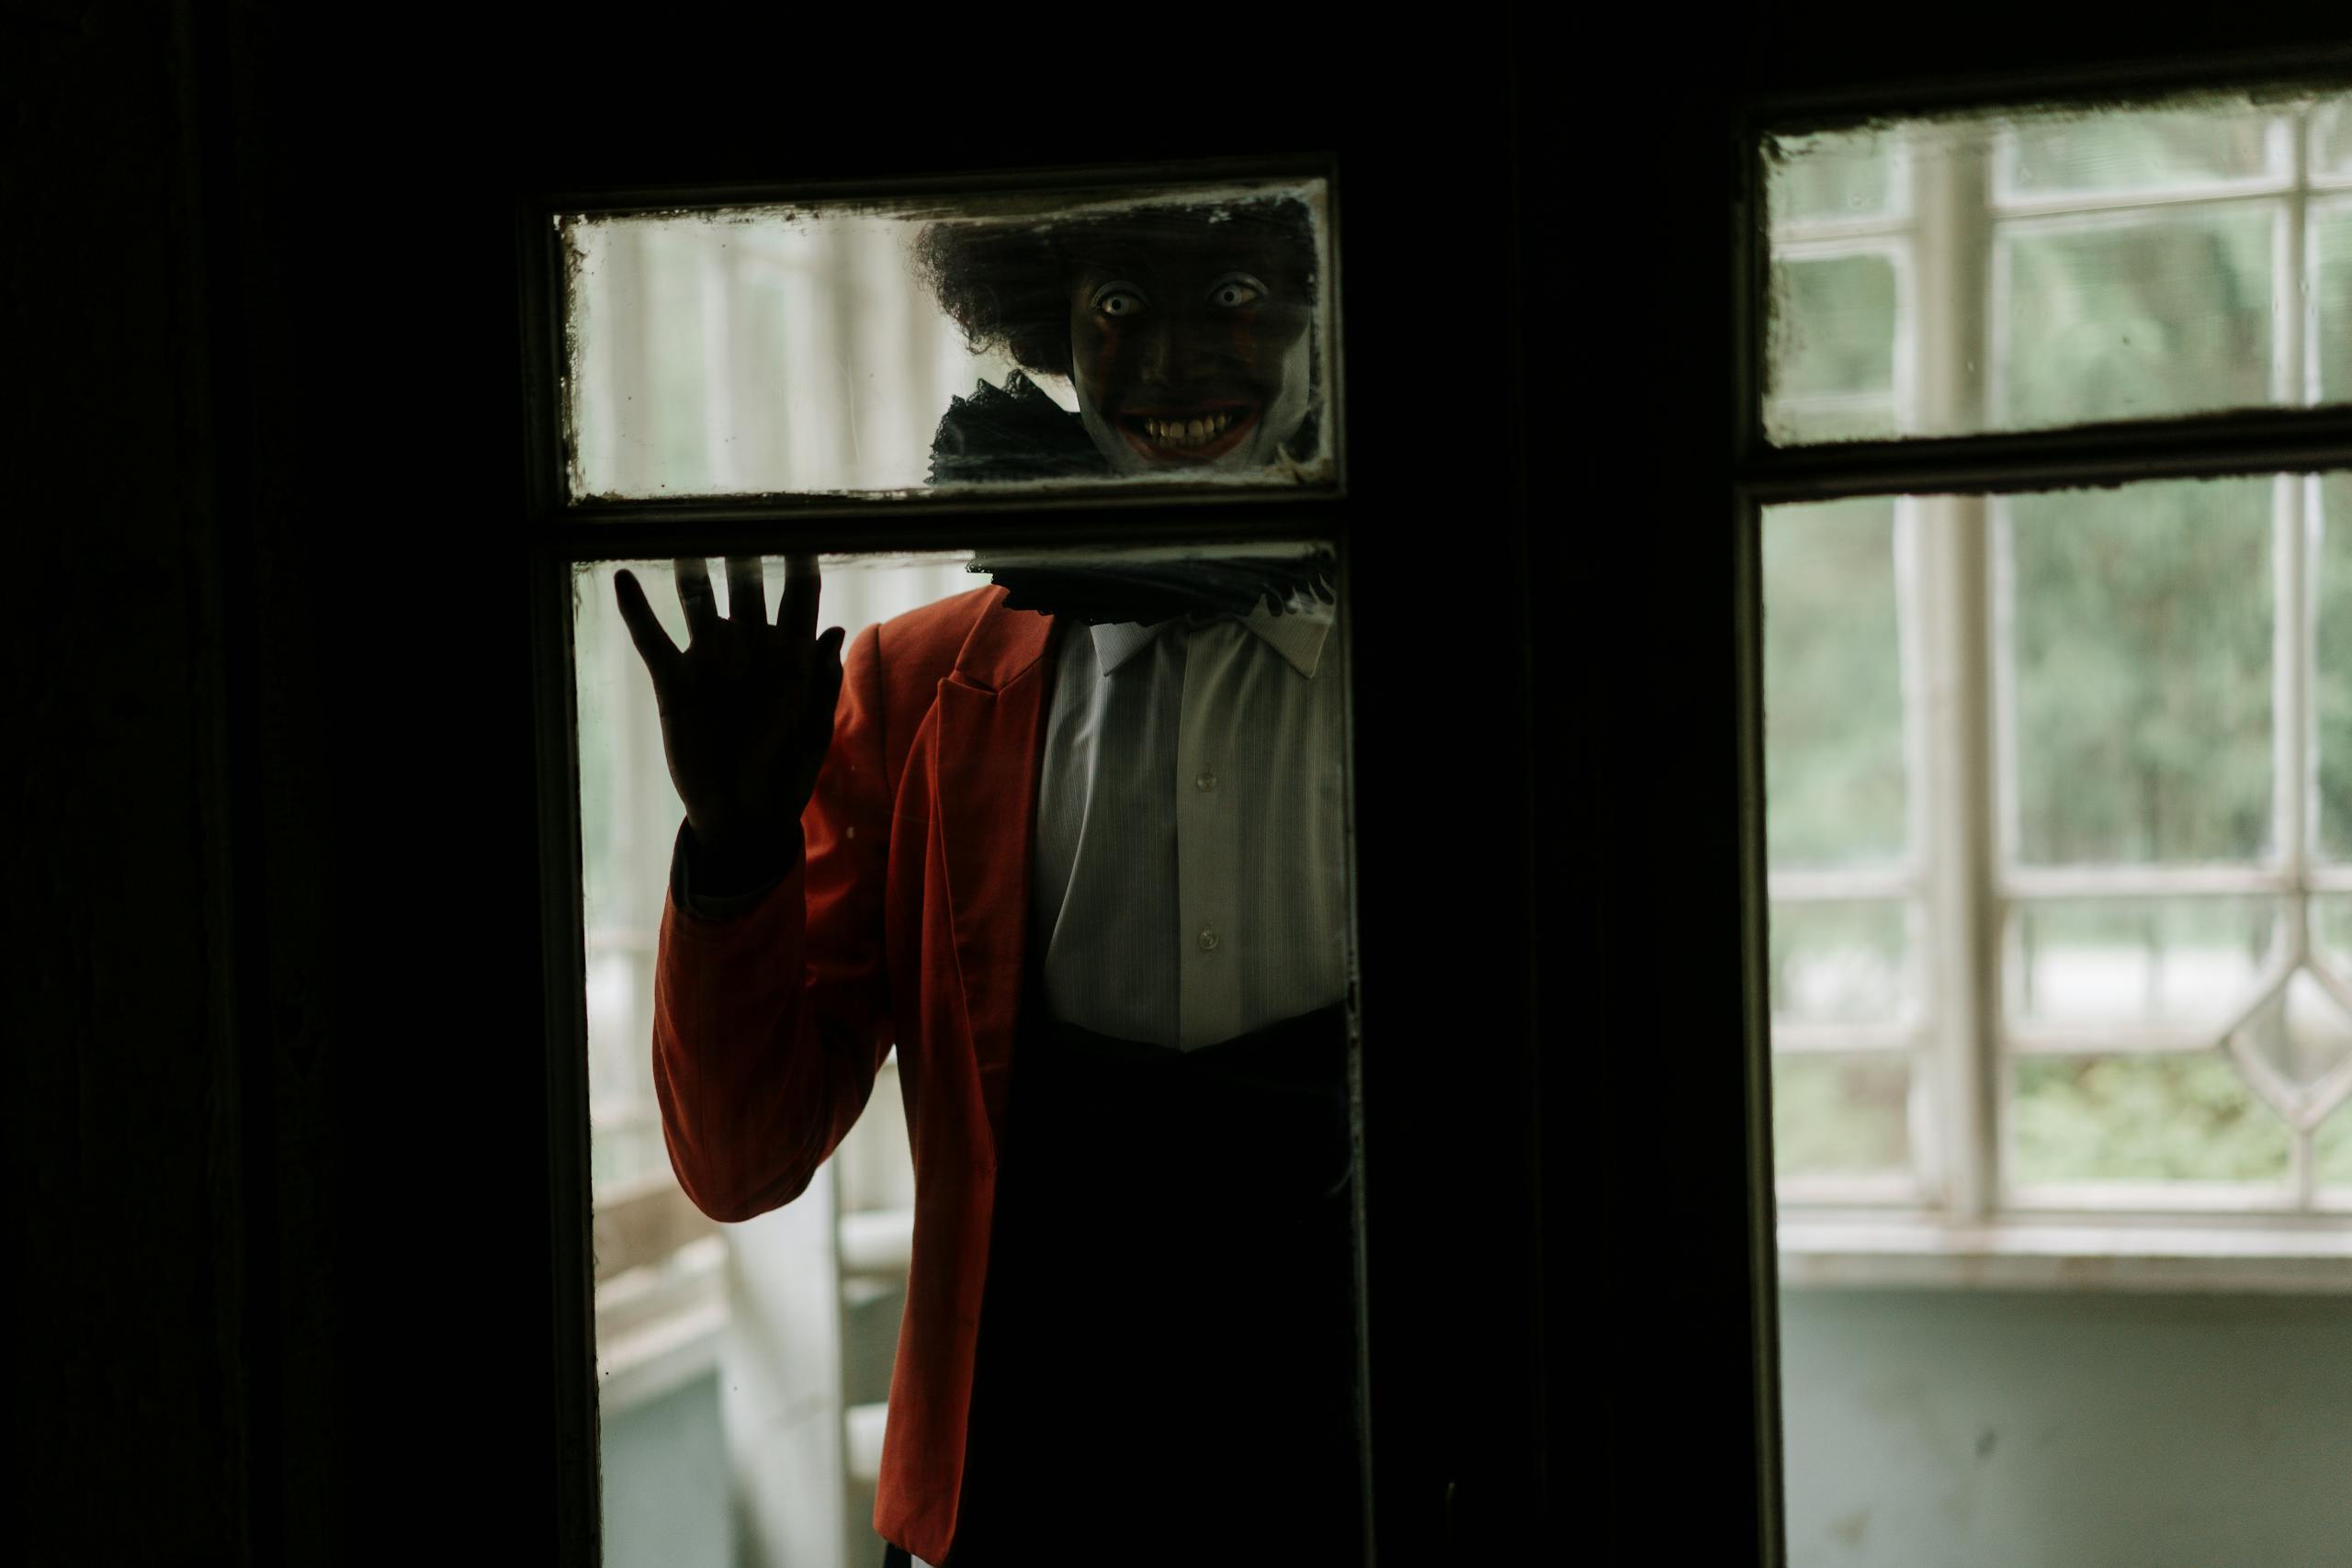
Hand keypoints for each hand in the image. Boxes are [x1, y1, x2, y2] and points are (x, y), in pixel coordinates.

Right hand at [614, 555, 845, 885]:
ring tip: (688, 546)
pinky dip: (638, 612)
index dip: (800, 574)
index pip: (797, 606)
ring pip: (700, 611)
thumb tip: (834, 633)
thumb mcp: (811, 733)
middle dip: (746, 567)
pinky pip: (653, 642)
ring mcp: (710, 664)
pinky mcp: (675, 683)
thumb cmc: (786, 774)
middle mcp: (749, 651)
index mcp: (789, 659)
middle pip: (747, 597)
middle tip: (742, 527)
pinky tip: (624, 579)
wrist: (742, 814)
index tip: (802, 538)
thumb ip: (821, 684)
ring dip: (694, 581)